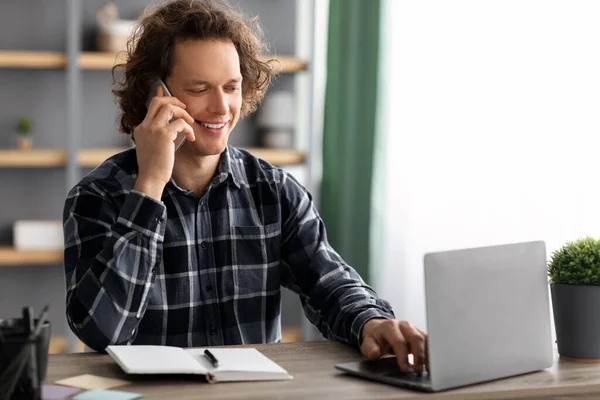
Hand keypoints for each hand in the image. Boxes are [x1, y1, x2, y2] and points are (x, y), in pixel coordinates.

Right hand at [133, 84, 195, 199]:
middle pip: (159, 101)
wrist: (150, 178)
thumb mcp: (151, 148)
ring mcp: (153, 129)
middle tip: (185, 108)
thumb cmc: (154, 168)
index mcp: (141, 129)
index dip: (159, 96)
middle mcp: (145, 126)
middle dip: (174, 100)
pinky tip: (191, 138)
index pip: (150, 106)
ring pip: (170, 108)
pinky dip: (189, 129)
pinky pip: (180, 123)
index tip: (163, 89)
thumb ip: (156, 137)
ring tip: (190, 123)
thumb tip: (169, 131)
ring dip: (184, 113)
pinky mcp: (164, 135)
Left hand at [360, 318, 427, 372]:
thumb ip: (370, 349)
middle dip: (418, 356)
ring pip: (425, 339)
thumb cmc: (376, 338)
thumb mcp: (368, 343)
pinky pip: (429, 341)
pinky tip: (429, 363)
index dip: (403, 356)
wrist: (379, 329)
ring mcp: (413, 328)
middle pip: (416, 338)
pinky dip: (431, 352)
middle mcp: (403, 325)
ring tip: (425, 368)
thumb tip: (374, 353)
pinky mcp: (420, 332)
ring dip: (427, 355)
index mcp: (389, 326)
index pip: (399, 341)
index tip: (405, 368)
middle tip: (417, 370)